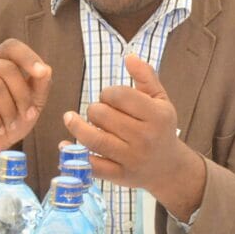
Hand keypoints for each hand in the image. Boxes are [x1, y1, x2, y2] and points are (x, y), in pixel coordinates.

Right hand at [0, 39, 52, 168]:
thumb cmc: (10, 120)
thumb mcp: (32, 104)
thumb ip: (40, 86)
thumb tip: (46, 69)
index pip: (12, 47)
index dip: (28, 57)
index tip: (42, 72)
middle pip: (6, 69)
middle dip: (22, 96)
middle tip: (27, 116)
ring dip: (8, 111)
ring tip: (11, 126)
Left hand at [63, 53, 205, 217]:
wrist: (169, 167)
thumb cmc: (161, 128)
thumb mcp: (160, 100)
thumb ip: (146, 77)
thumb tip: (128, 56)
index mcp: (157, 116)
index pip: (119, 95)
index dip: (107, 93)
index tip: (109, 97)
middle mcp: (145, 138)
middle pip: (103, 115)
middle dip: (94, 110)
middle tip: (96, 112)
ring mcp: (131, 159)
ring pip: (94, 139)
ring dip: (77, 127)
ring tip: (70, 119)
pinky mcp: (120, 176)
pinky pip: (92, 166)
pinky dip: (75, 155)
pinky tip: (66, 145)